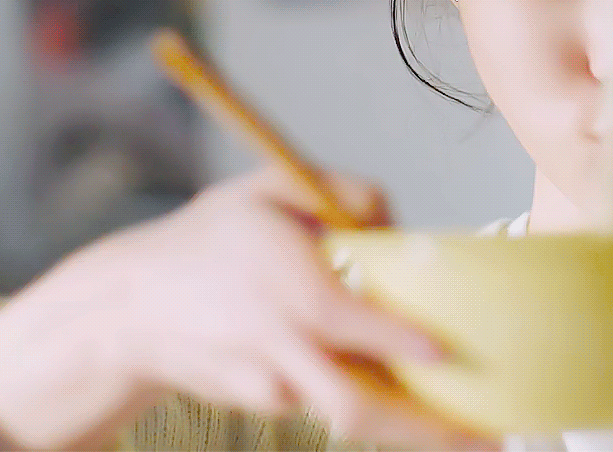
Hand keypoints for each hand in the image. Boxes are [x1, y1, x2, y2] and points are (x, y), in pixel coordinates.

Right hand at [0, 165, 497, 449]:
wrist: (125, 307)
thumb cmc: (203, 240)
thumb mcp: (271, 186)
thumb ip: (344, 191)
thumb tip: (394, 221)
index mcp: (298, 295)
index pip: (365, 330)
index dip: (411, 346)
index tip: (454, 356)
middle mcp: (287, 349)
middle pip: (361, 408)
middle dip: (428, 434)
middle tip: (487, 441)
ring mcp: (271, 385)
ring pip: (347, 413)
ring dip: (405, 426)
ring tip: (463, 430)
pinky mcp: (260, 402)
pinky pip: (319, 401)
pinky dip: (360, 400)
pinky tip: (394, 393)